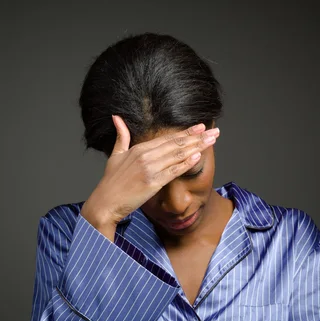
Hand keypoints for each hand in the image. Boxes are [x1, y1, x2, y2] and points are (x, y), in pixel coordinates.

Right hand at [80, 115, 219, 240]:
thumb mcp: (115, 155)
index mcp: (139, 149)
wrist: (105, 202)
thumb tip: (116, 117)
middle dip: (197, 137)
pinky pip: (173, 171)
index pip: (167, 138)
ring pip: (178, 155)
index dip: (186, 132)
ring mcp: (150, 169)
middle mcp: (146, 156)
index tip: (201, 127)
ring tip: (211, 141)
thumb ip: (121, 136)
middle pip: (176, 144)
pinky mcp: (152, 183)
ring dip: (197, 147)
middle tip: (214, 132)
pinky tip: (198, 156)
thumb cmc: (111, 181)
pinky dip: (186, 163)